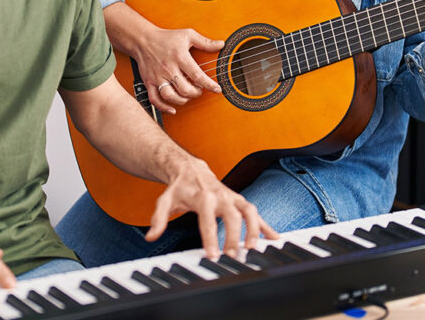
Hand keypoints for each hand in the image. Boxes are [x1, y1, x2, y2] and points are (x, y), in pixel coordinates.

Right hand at [135, 26, 223, 113]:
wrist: (142, 40)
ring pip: (171, 96)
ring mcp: (157, 77)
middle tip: (199, 89)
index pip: (197, 75)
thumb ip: (205, 42)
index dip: (209, 85)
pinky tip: (172, 109)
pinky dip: (163, 107)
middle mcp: (168, 69)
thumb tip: (221, 44)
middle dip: (196, 93)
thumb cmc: (166, 38)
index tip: (217, 89)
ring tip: (188, 95)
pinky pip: (155, 99)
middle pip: (185, 89)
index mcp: (179, 57)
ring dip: (183, 100)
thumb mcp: (187, 35)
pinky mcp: (149, 82)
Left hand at [144, 158, 278, 258]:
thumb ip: (158, 219)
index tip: (212, 255)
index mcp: (202, 196)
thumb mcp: (164, 201)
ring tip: (254, 248)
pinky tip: (273, 239)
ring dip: (254, 229)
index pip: (207, 219)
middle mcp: (220, 195)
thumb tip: (151, 236)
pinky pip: (255, 213)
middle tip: (233, 256)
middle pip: (232, 215)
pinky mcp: (239, 201)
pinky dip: (265, 226)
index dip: (210, 238)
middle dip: (234, 236)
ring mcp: (232, 197)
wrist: (190, 169)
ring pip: (249, 211)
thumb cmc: (178, 187)